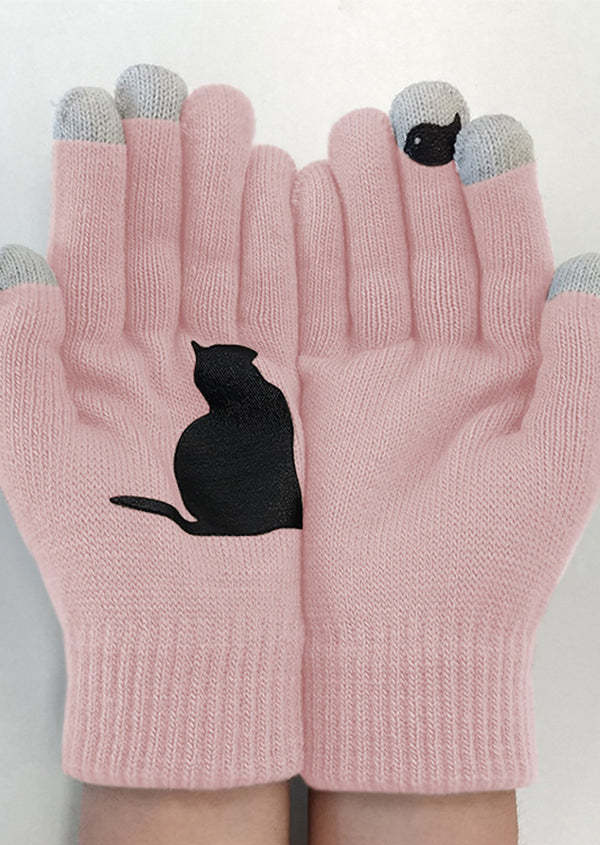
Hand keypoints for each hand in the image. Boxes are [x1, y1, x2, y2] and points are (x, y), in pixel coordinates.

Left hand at [0, 65, 302, 788]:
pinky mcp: (276, 398)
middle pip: (163, 242)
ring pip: (226, 264)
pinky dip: (289, 257)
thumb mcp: (35, 469)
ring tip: (233, 120)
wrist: (195, 642)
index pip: (94, 253)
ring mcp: (219, 373)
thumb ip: (18, 369)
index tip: (102, 105)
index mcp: (88, 368)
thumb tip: (22, 270)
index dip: (97, 179)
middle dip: (169, 165)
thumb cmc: (111, 569)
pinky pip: (284, 312)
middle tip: (176, 87)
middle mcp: (153, 359)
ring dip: (229, 194)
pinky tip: (290, 195)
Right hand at [295, 80, 599, 792]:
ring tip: (345, 144)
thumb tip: (585, 274)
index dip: (497, 199)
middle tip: (402, 118)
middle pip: (432, 252)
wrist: (401, 642)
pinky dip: (306, 260)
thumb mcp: (560, 468)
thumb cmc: (489, 570)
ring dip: (358, 207)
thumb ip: (582, 373)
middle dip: (418, 185)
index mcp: (518, 373)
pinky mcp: (325, 396)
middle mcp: (451, 363)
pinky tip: (300, 205)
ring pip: (370, 271)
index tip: (482, 137)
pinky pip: (315, 314)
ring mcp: (384, 375)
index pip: (509, 264)